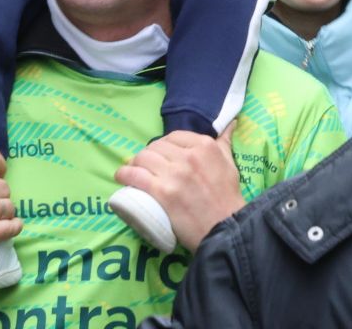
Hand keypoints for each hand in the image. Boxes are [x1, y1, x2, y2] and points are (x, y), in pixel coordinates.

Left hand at [113, 126, 244, 251]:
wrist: (226, 228)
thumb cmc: (228, 197)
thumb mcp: (230, 163)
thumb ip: (225, 143)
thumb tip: (230, 124)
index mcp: (204, 146)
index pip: (174, 137)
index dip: (163, 145)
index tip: (160, 155)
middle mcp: (188, 156)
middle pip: (156, 147)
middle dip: (148, 155)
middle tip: (145, 165)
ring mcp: (174, 173)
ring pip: (143, 158)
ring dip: (134, 163)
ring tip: (132, 170)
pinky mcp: (161, 191)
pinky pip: (135, 175)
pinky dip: (124, 174)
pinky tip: (121, 177)